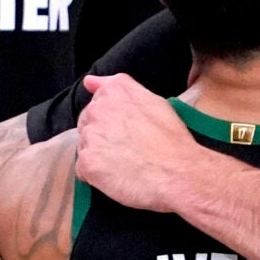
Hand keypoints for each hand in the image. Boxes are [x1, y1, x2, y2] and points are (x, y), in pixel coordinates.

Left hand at [76, 74, 206, 214]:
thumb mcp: (153, 101)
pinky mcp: (87, 163)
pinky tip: (116, 177)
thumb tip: (90, 81)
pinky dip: (96, 177)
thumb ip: (119, 86)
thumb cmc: (170, 139)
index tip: (127, 131)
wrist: (176, 172)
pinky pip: (83, 170)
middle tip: (127, 150)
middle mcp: (97, 111)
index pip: (97, 103)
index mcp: (113, 92)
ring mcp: (89, 137)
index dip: (112, 120)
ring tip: (125, 164)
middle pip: (87, 124)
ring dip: (99, 156)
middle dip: (102, 137)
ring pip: (85, 147)